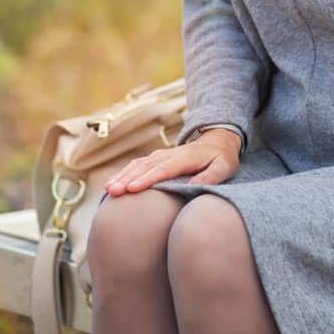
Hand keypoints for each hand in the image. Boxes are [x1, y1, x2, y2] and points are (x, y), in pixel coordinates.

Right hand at [103, 128, 240, 194]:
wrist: (216, 141)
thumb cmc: (221, 158)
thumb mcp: (224, 167)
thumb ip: (211, 176)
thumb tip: (194, 187)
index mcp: (184, 158)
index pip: (163, 169)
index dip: (147, 178)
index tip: (132, 189)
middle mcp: (169, 155)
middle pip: (145, 167)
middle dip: (128, 178)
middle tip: (113, 191)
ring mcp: (160, 156)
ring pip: (137, 165)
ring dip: (122, 176)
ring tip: (109, 189)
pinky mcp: (155, 160)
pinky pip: (136, 165)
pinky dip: (123, 174)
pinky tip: (112, 185)